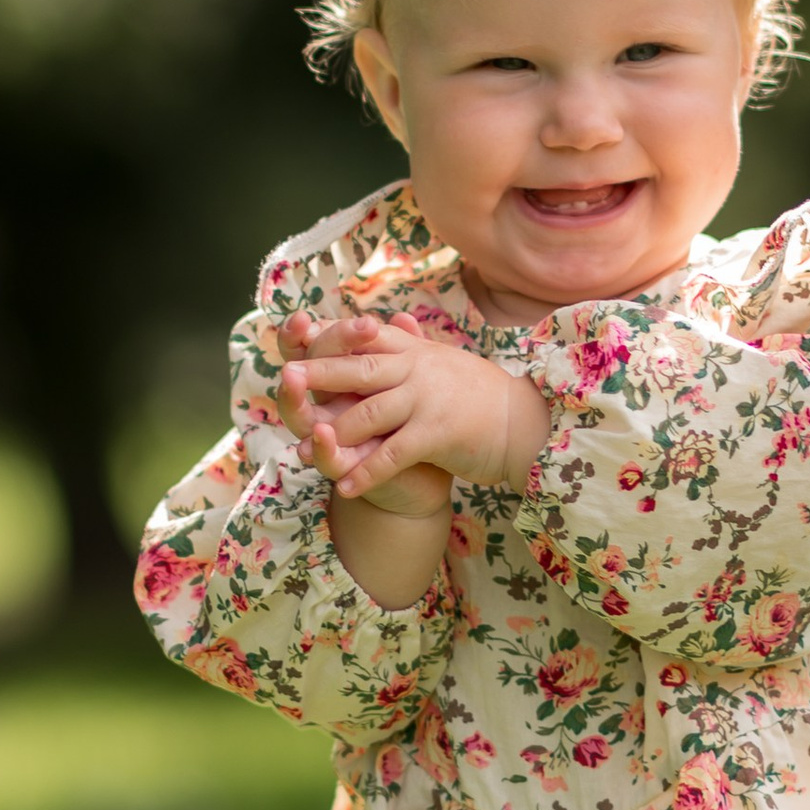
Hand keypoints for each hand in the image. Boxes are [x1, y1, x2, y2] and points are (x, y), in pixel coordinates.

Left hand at [276, 313, 551, 519]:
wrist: (523, 422)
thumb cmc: (480, 394)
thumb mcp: (443, 361)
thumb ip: (413, 345)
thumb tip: (392, 320)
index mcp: (414, 350)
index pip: (364, 337)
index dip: (329, 336)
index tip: (297, 337)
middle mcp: (417, 369)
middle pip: (358, 368)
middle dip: (319, 374)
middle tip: (286, 378)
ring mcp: (426, 400)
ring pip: (369, 413)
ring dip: (333, 434)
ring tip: (302, 450)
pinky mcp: (437, 434)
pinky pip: (393, 455)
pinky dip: (367, 474)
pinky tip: (344, 489)